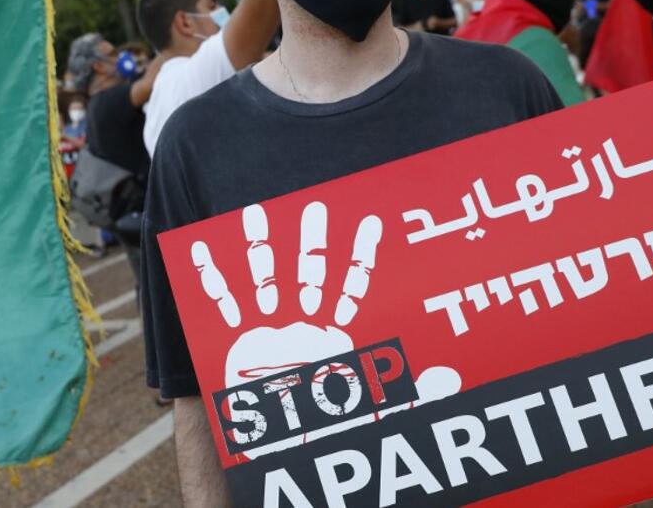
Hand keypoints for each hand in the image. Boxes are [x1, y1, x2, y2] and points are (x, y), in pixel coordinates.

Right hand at [190, 201, 459, 455]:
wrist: (286, 446)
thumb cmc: (331, 425)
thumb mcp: (375, 407)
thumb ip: (410, 392)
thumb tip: (451, 378)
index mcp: (334, 334)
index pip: (351, 286)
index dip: (361, 255)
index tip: (371, 221)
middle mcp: (302, 325)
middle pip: (308, 273)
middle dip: (311, 240)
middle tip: (314, 206)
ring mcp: (270, 330)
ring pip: (265, 280)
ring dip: (259, 248)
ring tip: (252, 212)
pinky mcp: (240, 344)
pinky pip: (224, 306)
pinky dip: (212, 279)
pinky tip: (202, 249)